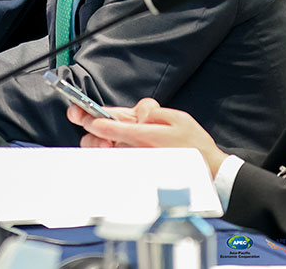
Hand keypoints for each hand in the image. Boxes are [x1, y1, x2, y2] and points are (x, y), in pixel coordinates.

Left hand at [66, 98, 228, 176]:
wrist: (207, 174)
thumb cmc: (193, 146)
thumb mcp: (177, 117)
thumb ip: (152, 111)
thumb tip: (137, 111)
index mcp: (142, 135)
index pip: (106, 125)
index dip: (89, 117)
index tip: (78, 112)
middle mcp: (134, 151)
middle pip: (98, 142)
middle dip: (89, 132)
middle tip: (84, 121)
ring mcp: (133, 164)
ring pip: (104, 154)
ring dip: (98, 144)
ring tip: (103, 138)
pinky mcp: (135, 174)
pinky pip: (114, 164)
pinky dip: (109, 155)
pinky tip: (113, 148)